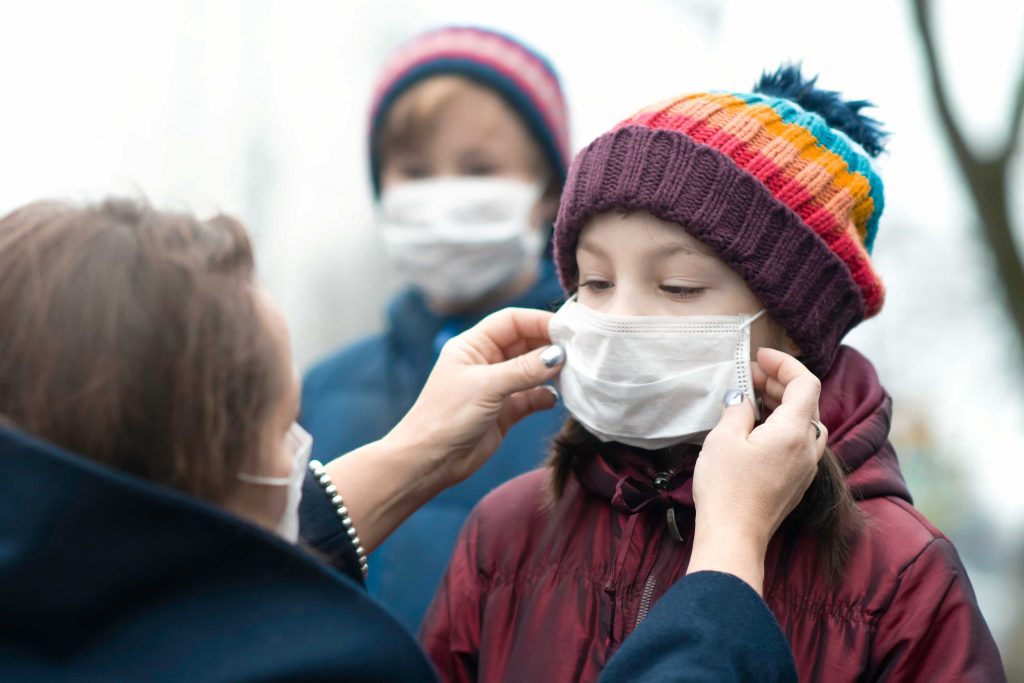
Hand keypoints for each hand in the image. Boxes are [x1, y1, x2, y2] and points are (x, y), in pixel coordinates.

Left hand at [327, 307, 564, 553]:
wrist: (430, 462)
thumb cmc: (447, 417)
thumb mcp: (487, 387)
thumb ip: (524, 370)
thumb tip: (558, 355)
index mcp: (473, 345)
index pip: (511, 321)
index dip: (538, 322)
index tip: (567, 331)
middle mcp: (486, 361)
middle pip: (525, 343)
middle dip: (549, 347)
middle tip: (577, 354)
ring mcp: (497, 386)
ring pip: (532, 370)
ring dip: (551, 372)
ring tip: (572, 375)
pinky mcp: (506, 411)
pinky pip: (533, 396)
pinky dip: (545, 396)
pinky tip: (554, 400)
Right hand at [688, 347, 826, 593]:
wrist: (733, 538)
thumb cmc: (726, 488)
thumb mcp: (724, 439)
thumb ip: (737, 411)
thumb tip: (742, 401)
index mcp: (795, 431)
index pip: (805, 382)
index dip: (784, 363)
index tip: (760, 356)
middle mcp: (808, 448)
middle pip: (807, 402)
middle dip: (779, 382)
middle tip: (749, 375)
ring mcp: (805, 468)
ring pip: (805, 423)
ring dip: (782, 405)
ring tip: (752, 399)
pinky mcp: (796, 483)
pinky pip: (798, 443)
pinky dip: (782, 426)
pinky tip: (756, 429)